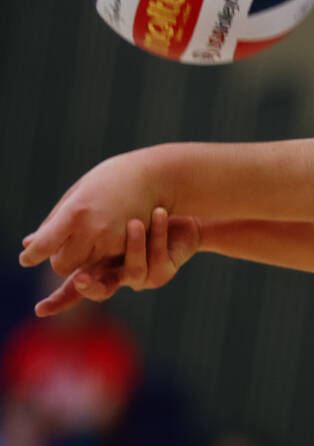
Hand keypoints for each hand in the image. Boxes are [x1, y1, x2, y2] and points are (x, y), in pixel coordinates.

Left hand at [19, 149, 164, 275]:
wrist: (153, 177)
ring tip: (91, 237)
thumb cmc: (108, 181)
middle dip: (62, 260)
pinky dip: (104, 255)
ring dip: (83, 259)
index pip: (44, 246)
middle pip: (62, 266)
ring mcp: (112, 241)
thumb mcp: (77, 194)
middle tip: (67, 246)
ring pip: (85, 268)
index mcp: (75, 212)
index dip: (32, 256)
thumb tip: (29, 244)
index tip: (26, 258)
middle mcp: (92, 229)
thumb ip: (53, 222)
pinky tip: (111, 234)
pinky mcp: (129, 248)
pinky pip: (106, 263)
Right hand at [34, 209, 200, 316]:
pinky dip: (158, 233)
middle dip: (90, 287)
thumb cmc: (136, 218)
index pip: (73, 289)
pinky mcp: (164, 270)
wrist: (179, 220)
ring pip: (133, 270)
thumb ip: (67, 233)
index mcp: (98, 268)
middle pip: (100, 292)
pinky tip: (158, 214)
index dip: (58, 301)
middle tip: (80, 278)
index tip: (40, 310)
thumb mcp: (98, 223)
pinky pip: (158, 255)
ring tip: (133, 222)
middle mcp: (117, 276)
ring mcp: (142, 277)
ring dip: (134, 245)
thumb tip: (26, 243)